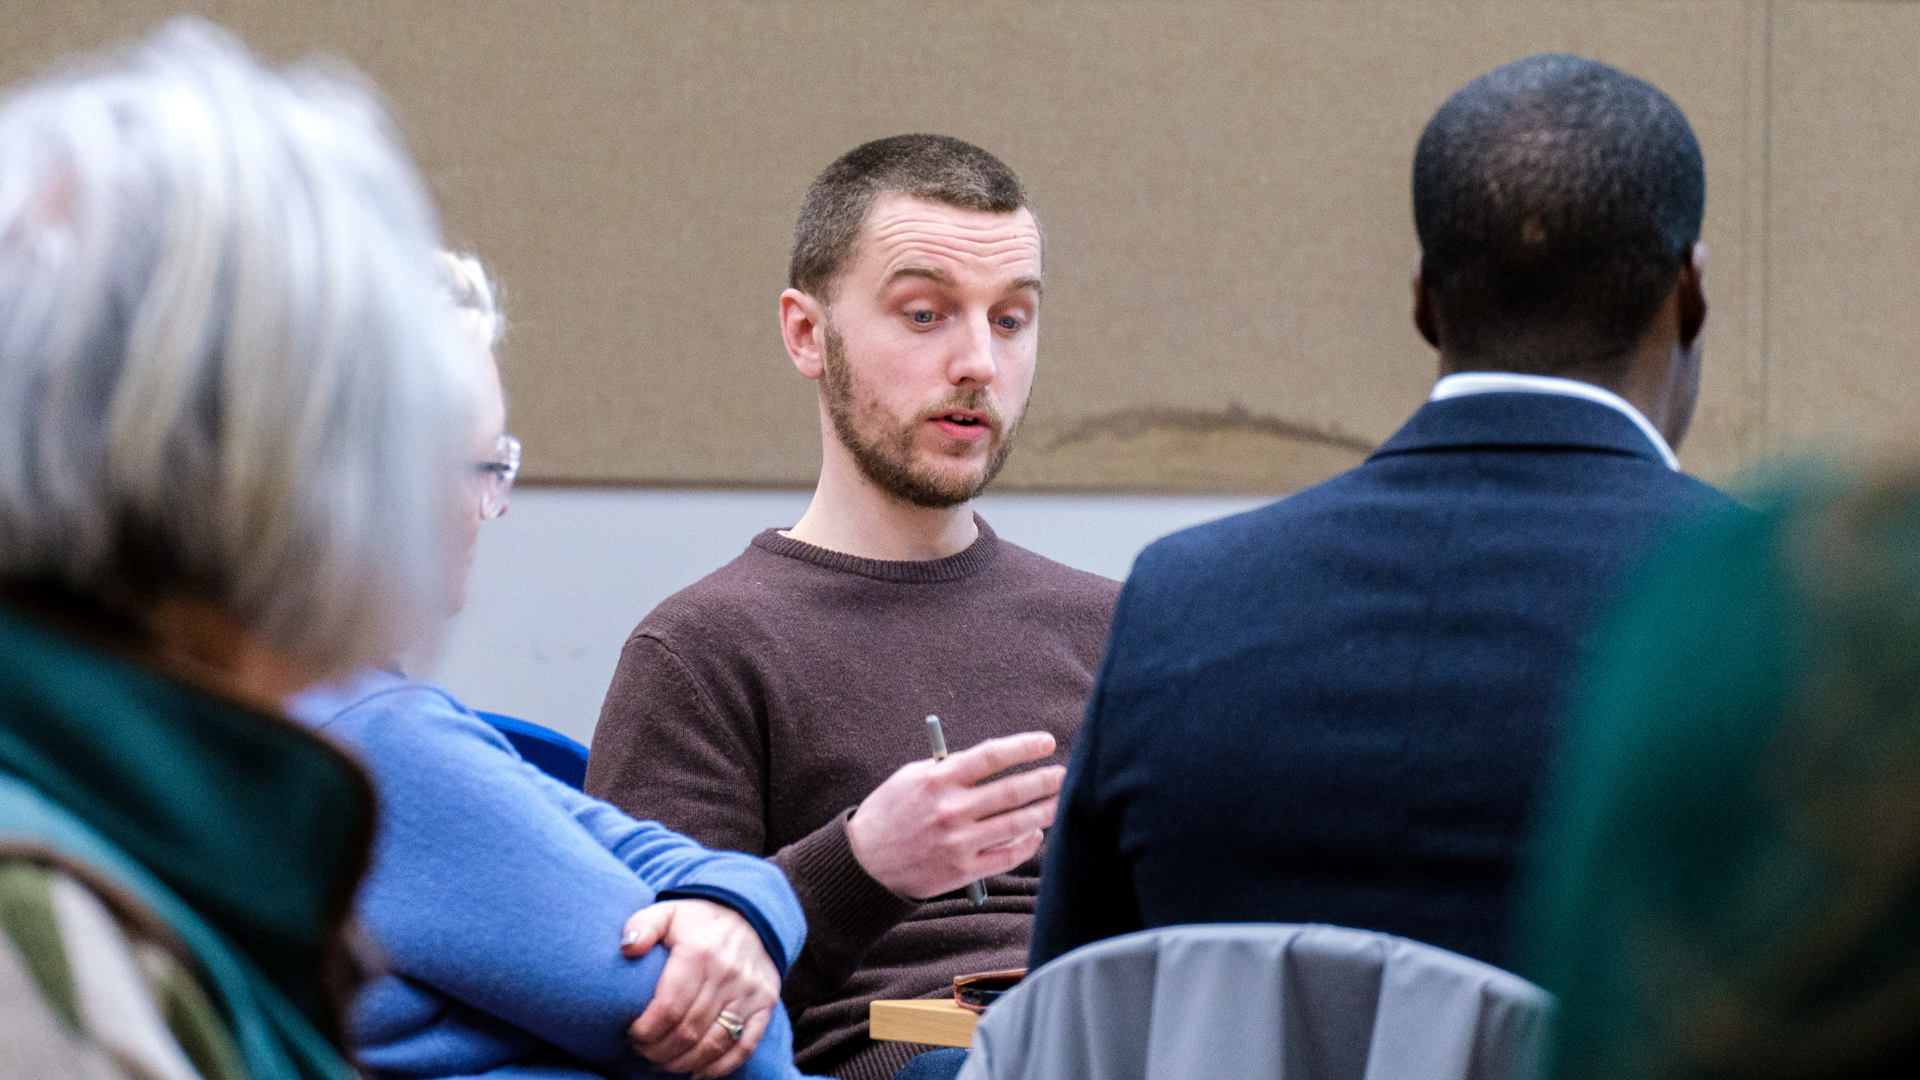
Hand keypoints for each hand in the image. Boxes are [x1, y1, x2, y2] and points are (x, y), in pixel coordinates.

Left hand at [622, 899, 779, 1077]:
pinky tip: (696, 1072)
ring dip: (683, 1062)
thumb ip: (641, 925)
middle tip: (643, 1052)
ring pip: (714, 1044)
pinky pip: (744, 1046)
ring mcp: (749, 992)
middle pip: (688, 1031)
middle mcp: (727, 974)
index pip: (669, 1008)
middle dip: (658, 1050)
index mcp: (699, 953)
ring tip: (663, 1063)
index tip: (632, 1035)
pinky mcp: (766, 1004)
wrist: (749, 914)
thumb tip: (628, 947)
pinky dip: (720, 1067)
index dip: (646, 1031)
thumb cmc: (699, 920)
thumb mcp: (668, 912)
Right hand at [846, 731, 1063, 899]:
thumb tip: (994, 760)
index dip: (1025, 747)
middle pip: (1013, 791)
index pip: (992, 755)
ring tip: (1060, 801)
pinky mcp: (963, 870)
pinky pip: (1008, 856)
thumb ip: (951, 768)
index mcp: (938, 778)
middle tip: (1065, 774)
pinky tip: (1036, 833)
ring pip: (1017, 824)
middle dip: (1046, 780)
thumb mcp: (912, 777)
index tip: (1046, 742)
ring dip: (1045, 811)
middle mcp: (952, 810)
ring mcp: (959, 842)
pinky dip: (1027, 844)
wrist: (865, 863)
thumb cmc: (891, 812)